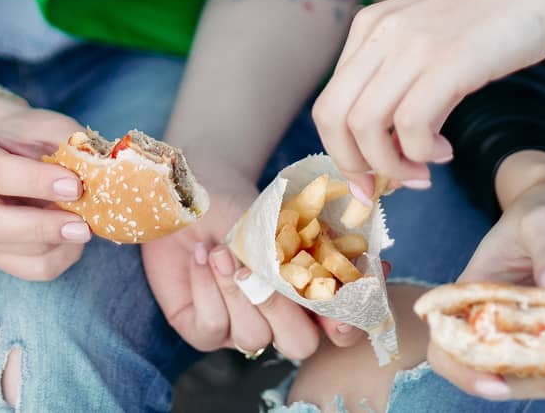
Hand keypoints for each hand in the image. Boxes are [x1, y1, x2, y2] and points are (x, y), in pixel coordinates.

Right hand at [0, 105, 92, 281]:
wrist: (5, 150)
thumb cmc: (30, 136)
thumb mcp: (49, 127)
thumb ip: (71, 147)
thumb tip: (104, 174)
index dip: (35, 182)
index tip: (74, 186)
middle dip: (42, 228)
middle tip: (83, 225)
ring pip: (13, 251)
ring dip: (57, 243)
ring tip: (86, 225)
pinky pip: (29, 269)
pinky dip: (59, 258)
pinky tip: (76, 240)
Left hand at [142, 163, 363, 359]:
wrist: (192, 200)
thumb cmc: (240, 210)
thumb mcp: (278, 223)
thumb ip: (313, 247)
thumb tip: (352, 263)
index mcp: (307, 293)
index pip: (340, 328)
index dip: (346, 324)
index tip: (339, 312)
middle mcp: (279, 319)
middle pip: (300, 345)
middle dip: (280, 308)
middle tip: (255, 270)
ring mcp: (241, 329)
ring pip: (253, 337)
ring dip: (235, 290)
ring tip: (220, 251)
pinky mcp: (203, 331)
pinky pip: (212, 327)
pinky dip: (208, 288)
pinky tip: (201, 257)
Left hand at [312, 0, 544, 190]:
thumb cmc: (500, 13)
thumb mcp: (430, 35)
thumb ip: (401, 72)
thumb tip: (386, 137)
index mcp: (370, 25)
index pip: (329, 101)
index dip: (343, 152)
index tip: (370, 180)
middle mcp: (381, 31)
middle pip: (332, 117)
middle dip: (354, 166)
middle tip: (389, 188)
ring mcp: (413, 44)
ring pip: (364, 127)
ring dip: (391, 167)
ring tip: (424, 172)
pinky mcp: (449, 60)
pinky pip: (411, 126)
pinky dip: (423, 153)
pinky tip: (446, 151)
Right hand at [428, 155, 544, 401]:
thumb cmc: (538, 207)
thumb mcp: (540, 219)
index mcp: (474, 296)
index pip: (449, 346)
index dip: (466, 372)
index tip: (497, 383)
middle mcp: (498, 322)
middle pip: (503, 371)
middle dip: (543, 383)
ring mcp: (531, 330)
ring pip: (541, 371)